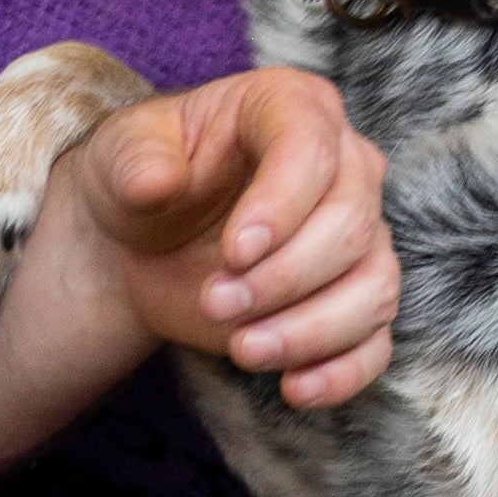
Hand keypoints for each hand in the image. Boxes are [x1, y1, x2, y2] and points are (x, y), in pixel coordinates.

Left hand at [68, 68, 396, 408]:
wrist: (146, 240)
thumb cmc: (141, 179)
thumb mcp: (120, 157)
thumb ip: (135, 163)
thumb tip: (155, 181)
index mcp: (290, 108)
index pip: (313, 148)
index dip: (282, 205)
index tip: (233, 252)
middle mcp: (343, 166)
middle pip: (352, 224)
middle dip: (283, 277)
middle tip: (215, 301)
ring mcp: (359, 236)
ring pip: (375, 287)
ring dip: (310, 329)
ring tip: (242, 348)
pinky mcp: (353, 299)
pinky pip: (377, 342)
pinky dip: (343, 372)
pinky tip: (294, 388)